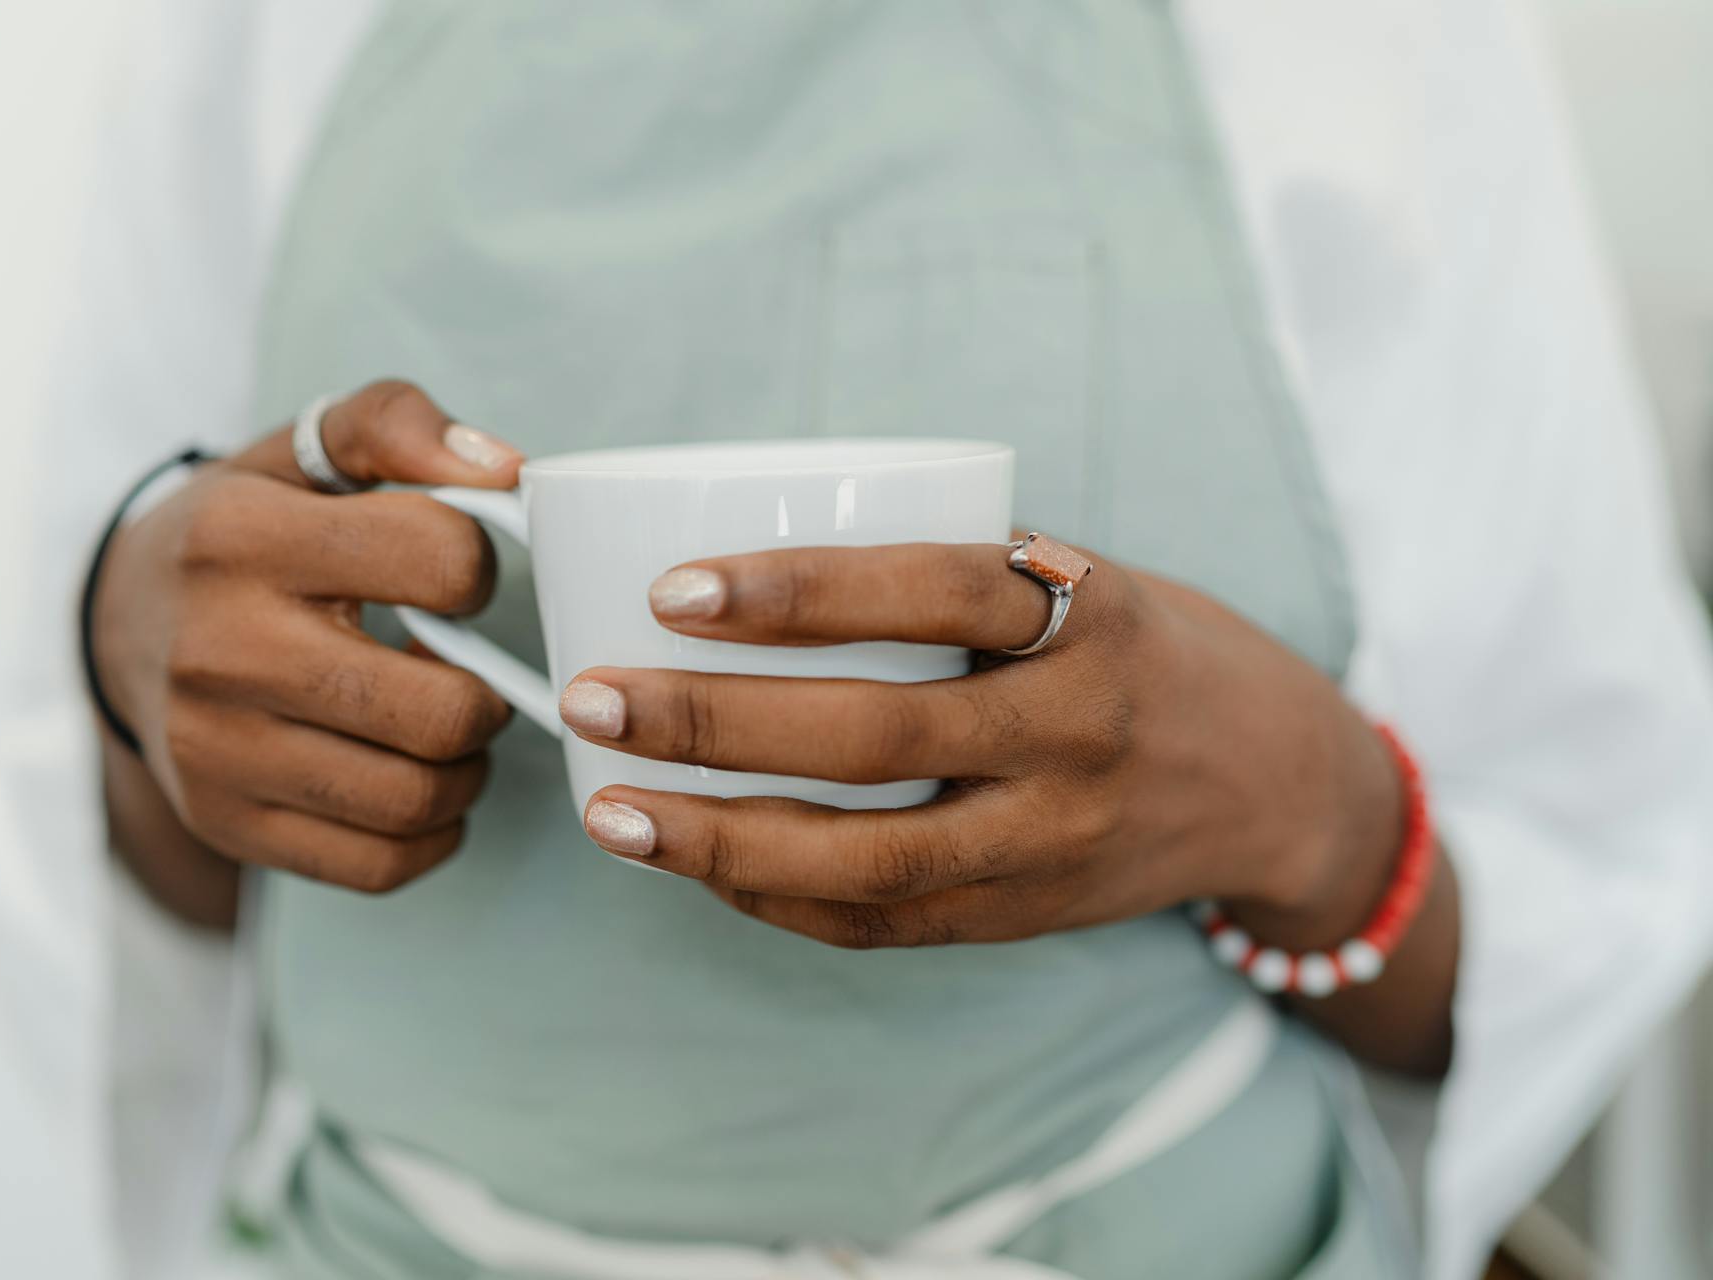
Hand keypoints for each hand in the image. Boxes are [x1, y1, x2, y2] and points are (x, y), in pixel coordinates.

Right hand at [93, 380, 522, 894]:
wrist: (120, 627)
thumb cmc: (243, 535)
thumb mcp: (301, 452)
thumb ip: (398, 425)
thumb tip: (502, 466)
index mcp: (243, 540)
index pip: (439, 561)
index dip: (478, 567)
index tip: (453, 576)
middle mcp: (220, 651)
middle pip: (440, 711)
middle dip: (487, 695)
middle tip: (467, 673)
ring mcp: (217, 751)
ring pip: (417, 799)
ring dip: (467, 771)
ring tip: (444, 730)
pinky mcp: (227, 824)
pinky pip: (380, 864)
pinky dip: (430, 835)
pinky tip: (416, 784)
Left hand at [558, 540, 1404, 950]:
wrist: (1280, 785)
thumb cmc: (1146, 652)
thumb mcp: (1087, 580)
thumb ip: (960, 576)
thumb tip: (757, 555)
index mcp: (1091, 618)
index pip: (938, 590)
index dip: (801, 590)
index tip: (673, 589)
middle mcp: (1080, 734)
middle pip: (880, 738)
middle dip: (718, 722)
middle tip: (594, 698)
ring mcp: (1054, 842)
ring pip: (871, 861)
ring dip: (722, 840)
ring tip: (611, 811)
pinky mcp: (1028, 917)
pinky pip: (887, 923)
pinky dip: (779, 897)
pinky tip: (695, 864)